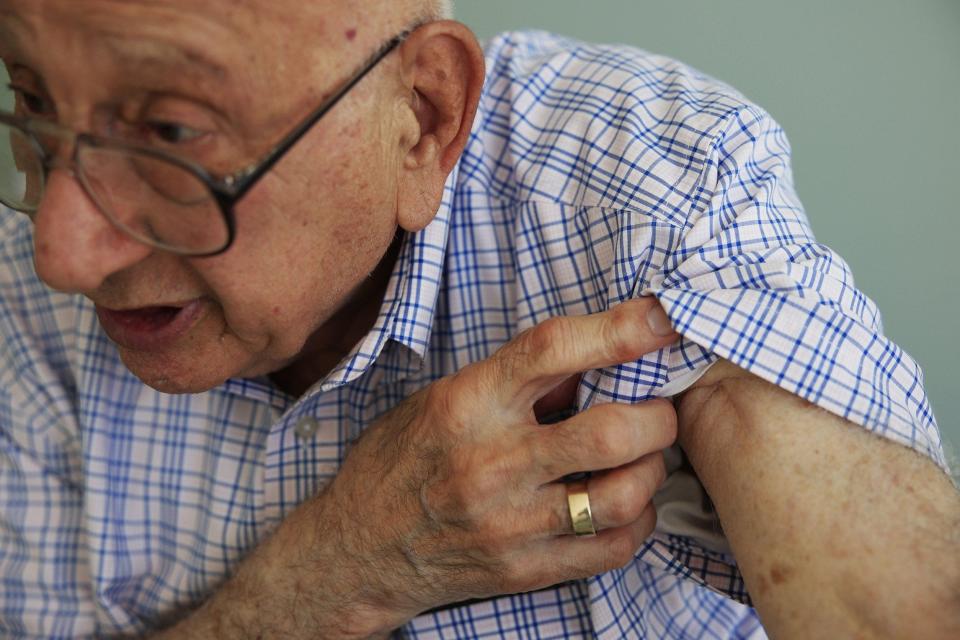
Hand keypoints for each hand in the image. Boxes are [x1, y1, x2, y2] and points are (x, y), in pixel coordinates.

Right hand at [324, 298, 680, 633]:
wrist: (358, 549)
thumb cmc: (402, 460)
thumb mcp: (442, 396)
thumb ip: (514, 378)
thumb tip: (593, 356)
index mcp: (468, 403)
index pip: (552, 350)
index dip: (619, 329)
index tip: (662, 318)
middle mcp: (492, 462)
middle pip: (611, 432)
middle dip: (656, 414)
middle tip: (657, 408)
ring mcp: (510, 523)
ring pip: (623, 494)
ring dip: (651, 469)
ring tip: (642, 458)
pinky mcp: (525, 570)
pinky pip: (614, 547)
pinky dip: (637, 520)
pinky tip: (622, 503)